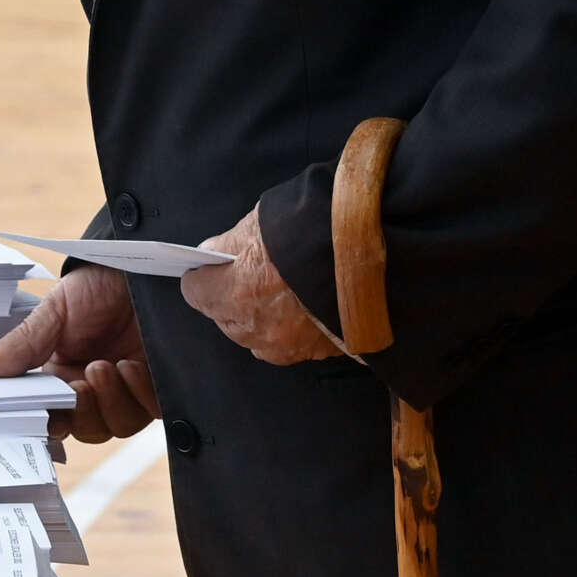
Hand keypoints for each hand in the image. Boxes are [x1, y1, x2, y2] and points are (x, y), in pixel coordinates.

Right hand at [0, 263, 157, 442]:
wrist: (144, 268)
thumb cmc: (97, 285)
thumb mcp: (54, 311)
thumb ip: (22, 344)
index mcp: (61, 374)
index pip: (47, 413)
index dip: (43, 421)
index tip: (43, 416)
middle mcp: (93, 388)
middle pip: (83, 428)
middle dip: (81, 412)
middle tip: (79, 385)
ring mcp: (127, 390)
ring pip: (116, 426)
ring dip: (110, 400)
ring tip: (107, 366)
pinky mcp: (156, 389)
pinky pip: (148, 414)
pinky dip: (139, 392)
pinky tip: (134, 365)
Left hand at [179, 206, 341, 365]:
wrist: (380, 249)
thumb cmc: (315, 228)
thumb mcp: (262, 223)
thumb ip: (232, 243)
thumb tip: (214, 252)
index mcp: (237, 294)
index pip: (196, 293)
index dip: (202, 277)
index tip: (207, 267)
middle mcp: (259, 330)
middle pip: (226, 319)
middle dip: (231, 299)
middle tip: (248, 274)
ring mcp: (292, 347)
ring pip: (260, 338)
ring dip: (263, 318)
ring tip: (280, 291)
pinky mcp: (322, 353)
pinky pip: (294, 343)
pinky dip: (296, 327)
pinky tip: (309, 304)